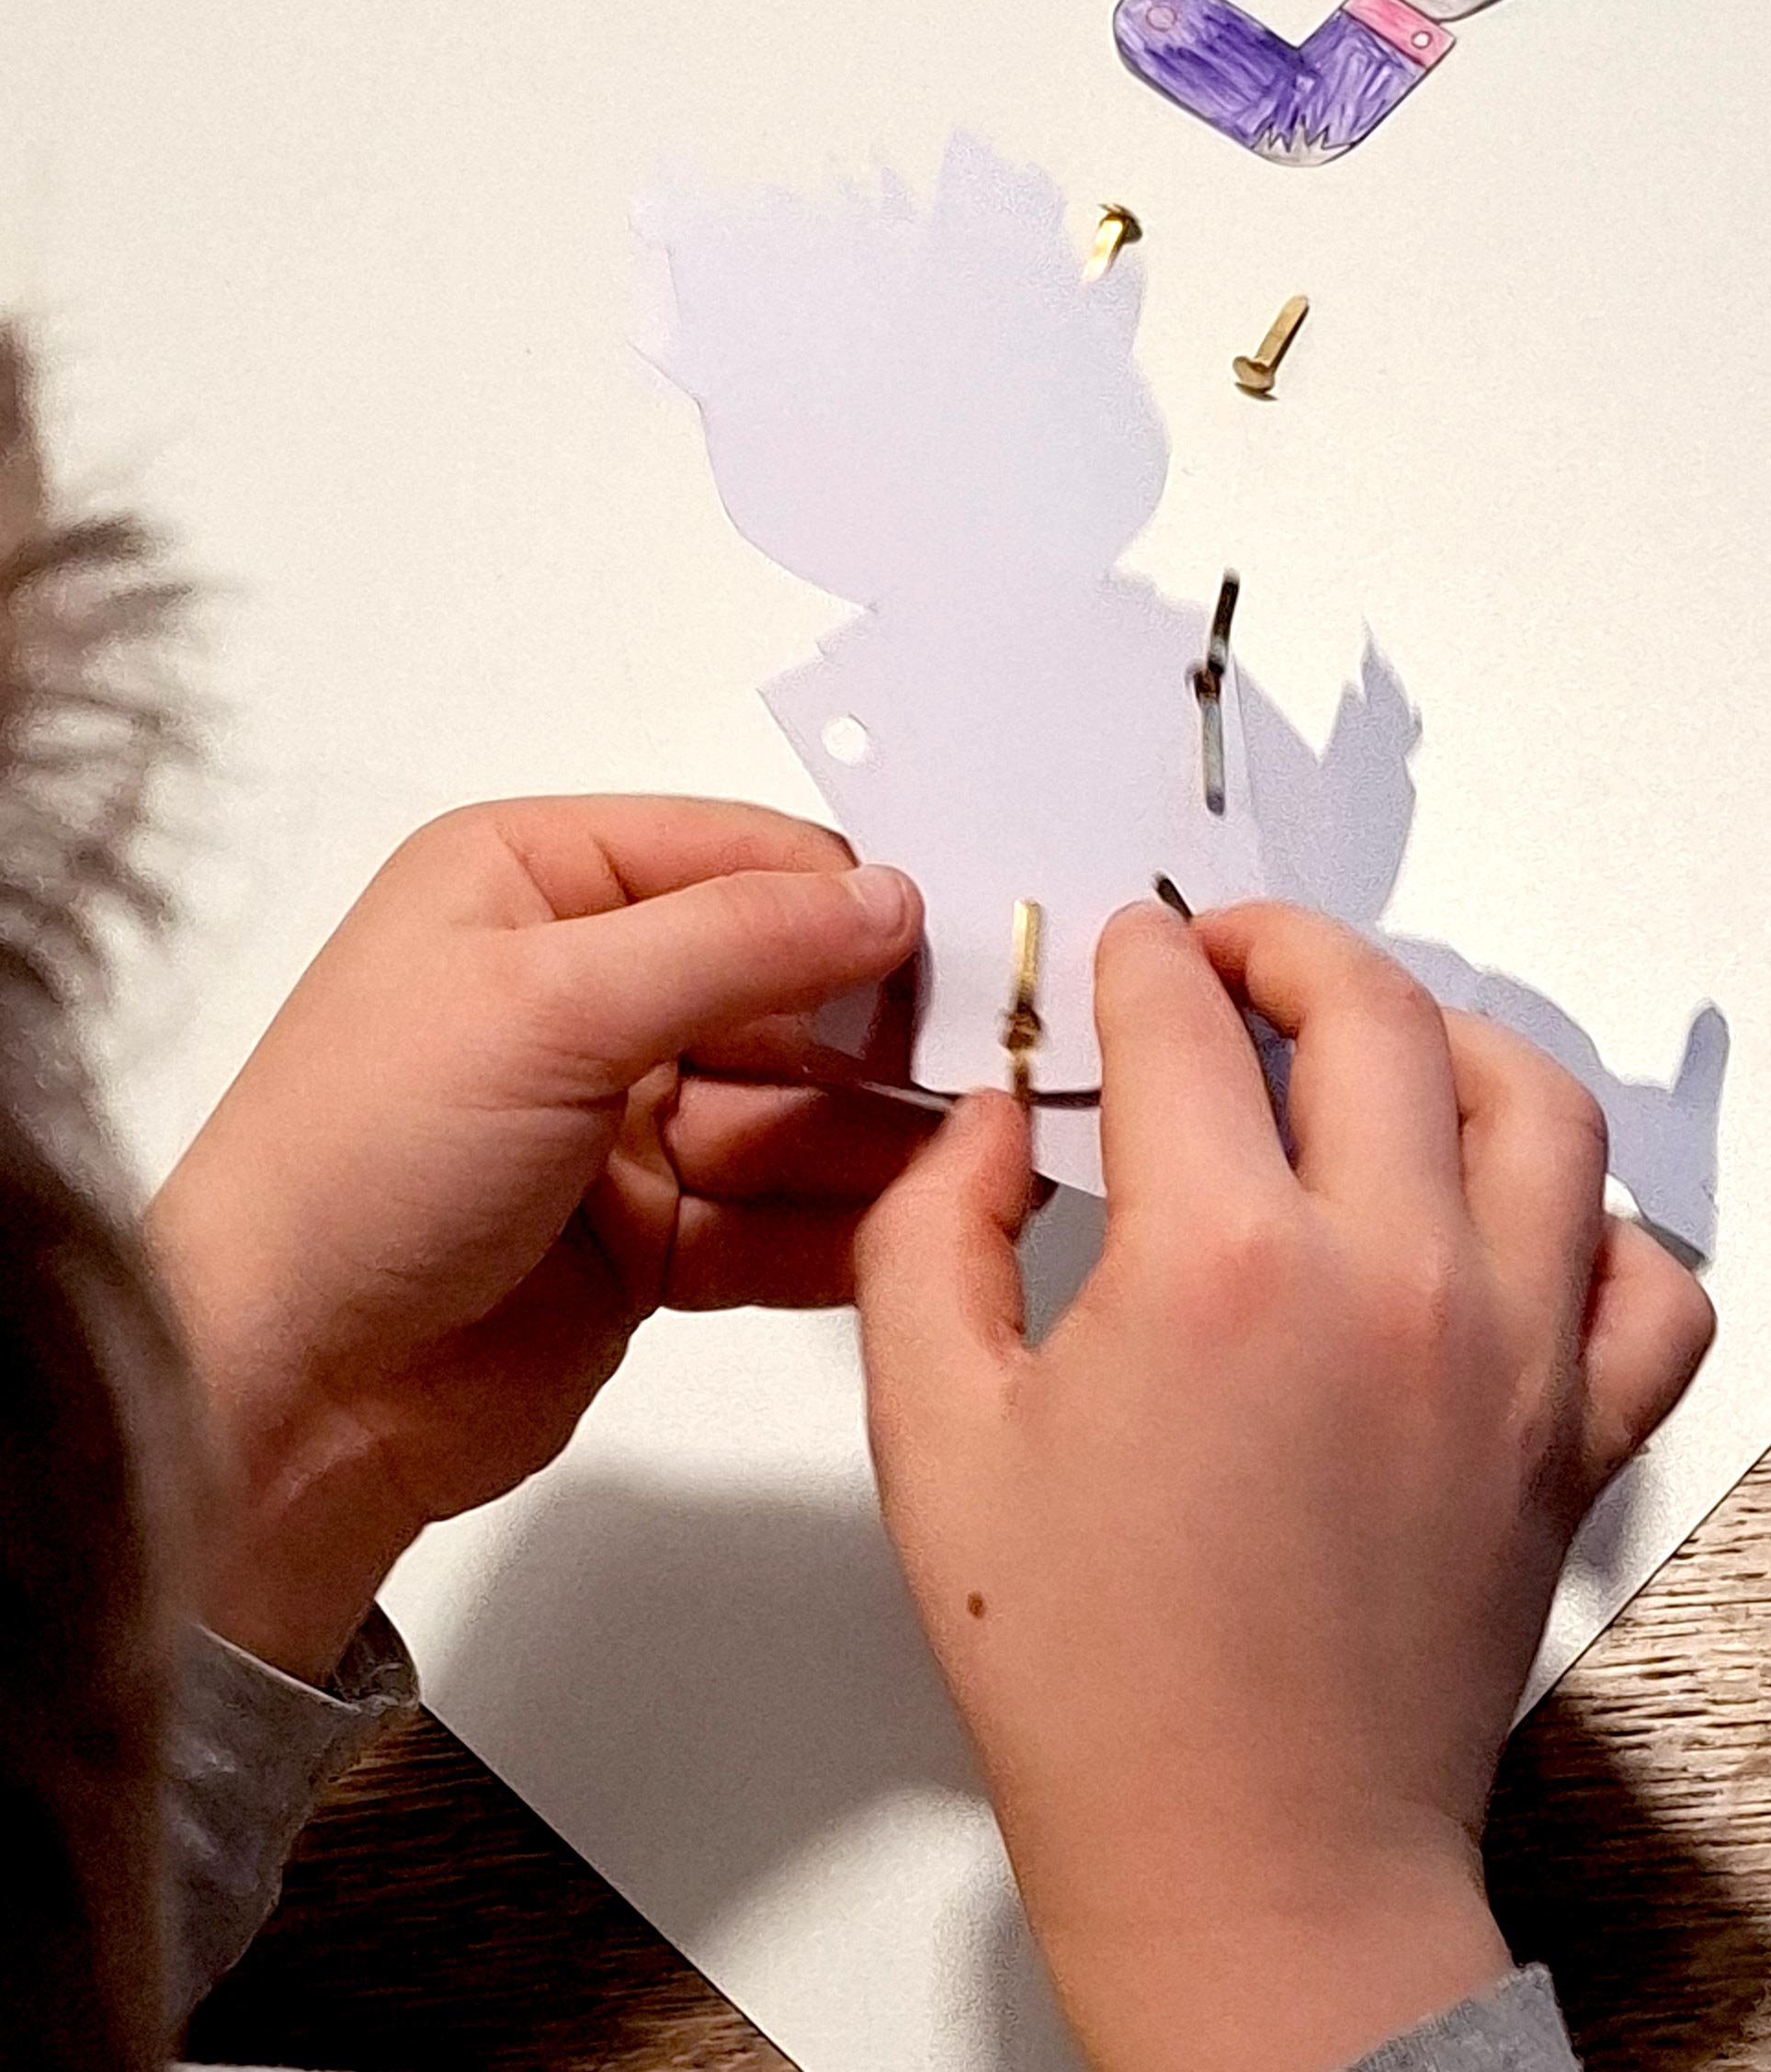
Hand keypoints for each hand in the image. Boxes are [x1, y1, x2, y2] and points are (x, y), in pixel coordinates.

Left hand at [151, 796, 925, 1681]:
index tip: (963, 944)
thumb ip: (736, 943)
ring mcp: (618, 1118)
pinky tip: (925, 1231)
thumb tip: (891, 895)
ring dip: (880, 1137)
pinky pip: (775, 1215)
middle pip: (781, 989)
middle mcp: (581, 988)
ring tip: (988, 1156)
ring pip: (793, 1110)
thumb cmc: (368, 1158)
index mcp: (533, 884)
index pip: (736, 859)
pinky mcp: (648, 1235)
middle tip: (998, 1064)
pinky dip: (843, 1227)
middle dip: (880, 1033)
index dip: (847, 902)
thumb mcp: (549, 1008)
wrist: (283, 1393)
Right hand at [857, 901, 1710, 2071]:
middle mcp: (1391, 1280)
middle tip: (1228, 955)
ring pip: (1538, 1104)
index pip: (1183, 1024)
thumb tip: (993, 1119)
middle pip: (1374, 1012)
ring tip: (1373, 1042)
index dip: (1137, 960)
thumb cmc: (1089, 1674)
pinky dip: (1598, 1216)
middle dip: (1286, 946)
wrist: (1246, 1858)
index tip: (1119, 952)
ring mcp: (1508, 1354)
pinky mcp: (1571, 1436)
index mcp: (1218, 1267)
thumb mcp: (931, 1433)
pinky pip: (1649, 1279)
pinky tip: (1507, 1215)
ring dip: (1449, 1035)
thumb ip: (928, 1234)